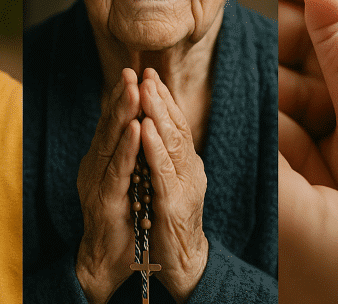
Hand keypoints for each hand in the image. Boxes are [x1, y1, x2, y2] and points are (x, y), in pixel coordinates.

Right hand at [75, 68, 142, 303]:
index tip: (133, 73)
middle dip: (121, 97)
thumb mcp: (126, 181)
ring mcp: (96, 182)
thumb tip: (137, 127)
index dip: (121, 98)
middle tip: (131, 71)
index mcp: (101, 161)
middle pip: (108, 126)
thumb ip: (128, 156)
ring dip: (122, 114)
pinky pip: (117, 169)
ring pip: (110, 142)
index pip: (112, 124)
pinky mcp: (104, 199)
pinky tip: (133, 129)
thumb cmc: (122, 221)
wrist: (107, 261)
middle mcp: (95, 167)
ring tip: (133, 90)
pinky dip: (125, 147)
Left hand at [138, 69, 208, 299]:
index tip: (148, 74)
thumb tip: (149, 127)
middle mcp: (191, 170)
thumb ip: (161, 157)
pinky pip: (164, 172)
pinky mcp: (176, 205)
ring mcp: (186, 186)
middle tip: (146, 74)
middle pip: (176, 127)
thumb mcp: (164, 182)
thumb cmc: (168, 222)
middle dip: (160, 98)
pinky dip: (155, 149)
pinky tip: (146, 131)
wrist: (180, 263)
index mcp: (186, 164)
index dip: (163, 99)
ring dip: (159, 115)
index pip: (175, 124)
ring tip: (146, 92)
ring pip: (173, 144)